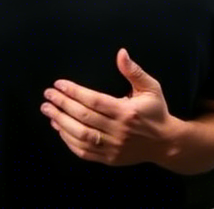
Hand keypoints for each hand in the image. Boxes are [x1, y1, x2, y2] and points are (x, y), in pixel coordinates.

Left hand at [41, 49, 173, 165]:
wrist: (165, 143)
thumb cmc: (156, 112)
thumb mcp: (151, 87)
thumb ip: (134, 71)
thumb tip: (121, 53)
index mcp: (126, 112)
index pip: (94, 100)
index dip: (75, 92)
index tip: (59, 84)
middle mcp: (117, 131)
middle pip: (83, 117)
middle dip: (62, 105)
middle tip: (47, 96)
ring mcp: (112, 148)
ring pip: (80, 136)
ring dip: (61, 123)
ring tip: (48, 111)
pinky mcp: (108, 160)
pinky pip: (83, 152)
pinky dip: (68, 141)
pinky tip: (59, 129)